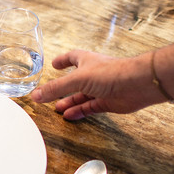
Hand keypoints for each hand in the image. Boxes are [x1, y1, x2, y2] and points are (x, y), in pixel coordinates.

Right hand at [30, 49, 153, 119]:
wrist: (137, 84)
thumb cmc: (111, 73)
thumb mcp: (77, 79)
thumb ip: (56, 88)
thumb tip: (36, 95)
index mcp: (86, 61)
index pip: (72, 57)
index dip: (63, 60)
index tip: (54, 64)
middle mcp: (93, 74)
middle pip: (74, 81)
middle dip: (62, 88)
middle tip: (50, 95)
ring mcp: (101, 89)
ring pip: (81, 96)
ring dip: (69, 102)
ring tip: (57, 109)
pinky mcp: (107, 102)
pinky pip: (89, 108)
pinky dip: (79, 112)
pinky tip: (69, 116)